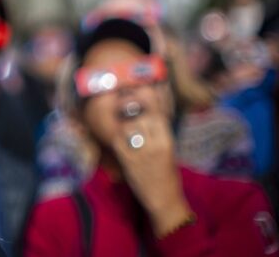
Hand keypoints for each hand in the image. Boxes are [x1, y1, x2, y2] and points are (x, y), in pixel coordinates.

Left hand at [111, 104, 192, 236]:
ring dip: (124, 123)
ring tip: (125, 125)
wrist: (164, 198)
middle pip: (141, 116)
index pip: (157, 111)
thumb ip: (159, 128)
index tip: (140, 87)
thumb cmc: (167, 172)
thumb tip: (150, 106)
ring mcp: (142, 153)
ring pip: (128, 126)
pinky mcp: (129, 161)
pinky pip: (118, 141)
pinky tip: (120, 139)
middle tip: (125, 103)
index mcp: (168, 140)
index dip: (148, 97)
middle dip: (132, 107)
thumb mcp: (168, 147)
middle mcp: (156, 145)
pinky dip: (117, 137)